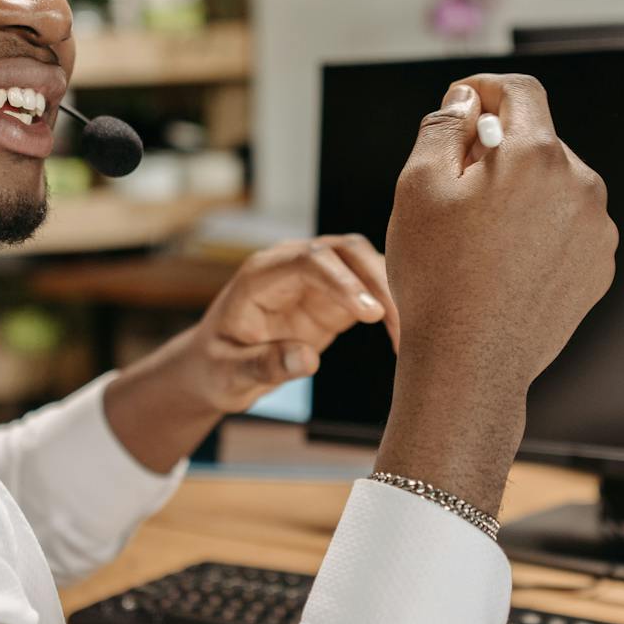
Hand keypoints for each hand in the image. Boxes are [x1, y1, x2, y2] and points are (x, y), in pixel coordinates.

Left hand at [101, 235, 395, 471]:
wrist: (219, 368)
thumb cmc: (217, 367)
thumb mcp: (228, 374)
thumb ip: (264, 365)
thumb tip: (307, 359)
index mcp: (261, 274)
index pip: (309, 260)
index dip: (343, 281)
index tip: (371, 314)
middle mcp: (291, 265)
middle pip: (345, 250)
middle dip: (377, 280)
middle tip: (398, 325)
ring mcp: (316, 278)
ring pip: (365, 264)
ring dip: (391, 292)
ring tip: (406, 335)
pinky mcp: (334, 297)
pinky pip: (371, 291)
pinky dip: (391, 309)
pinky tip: (402, 337)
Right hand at [375, 76, 617, 512]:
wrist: (470, 364)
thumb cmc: (436, 275)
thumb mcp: (417, 187)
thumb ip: (443, 127)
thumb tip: (467, 101)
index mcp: (536, 154)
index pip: (520, 93)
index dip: (486, 89)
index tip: (464, 102)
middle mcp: (581, 183)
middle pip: (538, 142)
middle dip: (500, 150)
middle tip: (457, 185)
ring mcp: (597, 228)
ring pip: (554, 186)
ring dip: (521, 192)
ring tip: (480, 236)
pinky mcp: (599, 266)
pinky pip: (568, 228)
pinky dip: (540, 231)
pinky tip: (504, 263)